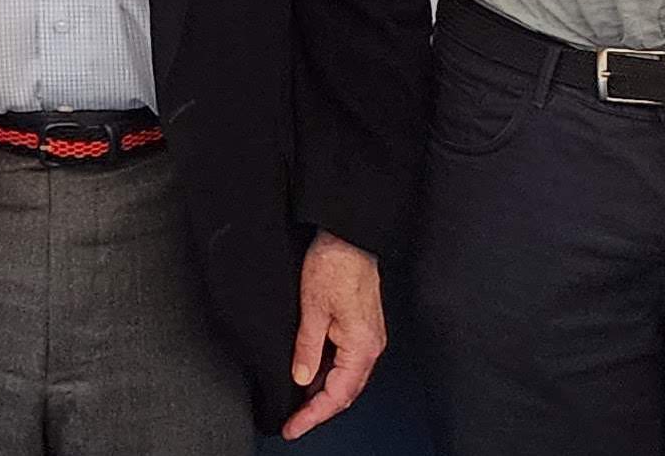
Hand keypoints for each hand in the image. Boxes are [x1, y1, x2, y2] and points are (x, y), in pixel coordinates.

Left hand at [279, 231, 384, 437]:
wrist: (348, 236)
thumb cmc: (334, 265)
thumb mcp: (312, 308)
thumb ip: (307, 348)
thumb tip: (301, 378)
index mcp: (361, 346)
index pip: (337, 395)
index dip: (313, 415)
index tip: (294, 427)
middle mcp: (370, 347)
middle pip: (345, 393)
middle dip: (319, 411)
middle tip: (294, 422)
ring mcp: (369, 338)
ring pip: (347, 379)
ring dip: (324, 394)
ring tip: (298, 405)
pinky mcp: (363, 328)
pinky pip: (347, 362)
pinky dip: (330, 374)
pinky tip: (311, 376)